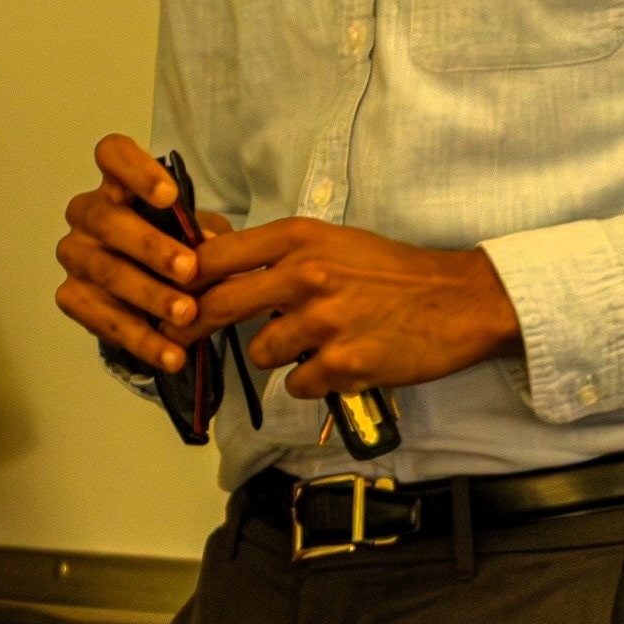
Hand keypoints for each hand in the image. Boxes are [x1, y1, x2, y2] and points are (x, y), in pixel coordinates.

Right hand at [54, 134, 211, 372]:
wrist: (147, 295)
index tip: (170, 196)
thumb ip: (203, 235)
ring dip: (149, 295)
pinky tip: (171, 353)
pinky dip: (141, 339)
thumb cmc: (172, 248)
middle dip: (151, 246)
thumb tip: (211, 246)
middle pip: (108, 220)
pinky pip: (102, 319)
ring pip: (105, 271)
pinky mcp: (70, 296)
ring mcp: (75, 255)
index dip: (137, 171)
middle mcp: (87, 214)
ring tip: (186, 315)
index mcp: (116, 184)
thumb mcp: (193, 235)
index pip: (112, 156)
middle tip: (189, 269)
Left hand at [176, 219, 521, 398]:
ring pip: (260, 353)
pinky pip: (298, 384)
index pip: (215, 256)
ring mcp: (324, 322)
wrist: (458, 301)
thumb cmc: (391, 271)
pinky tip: (339, 364)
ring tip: (312, 344)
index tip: (165, 296)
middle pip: (218, 306)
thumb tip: (216, 269)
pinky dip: (311, 381)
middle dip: (193, 327)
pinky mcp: (344, 364)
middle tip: (179, 339)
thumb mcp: (331, 243)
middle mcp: (305, 275)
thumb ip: (278, 255)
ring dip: (276, 356)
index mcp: (299, 239)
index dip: (181, 279)